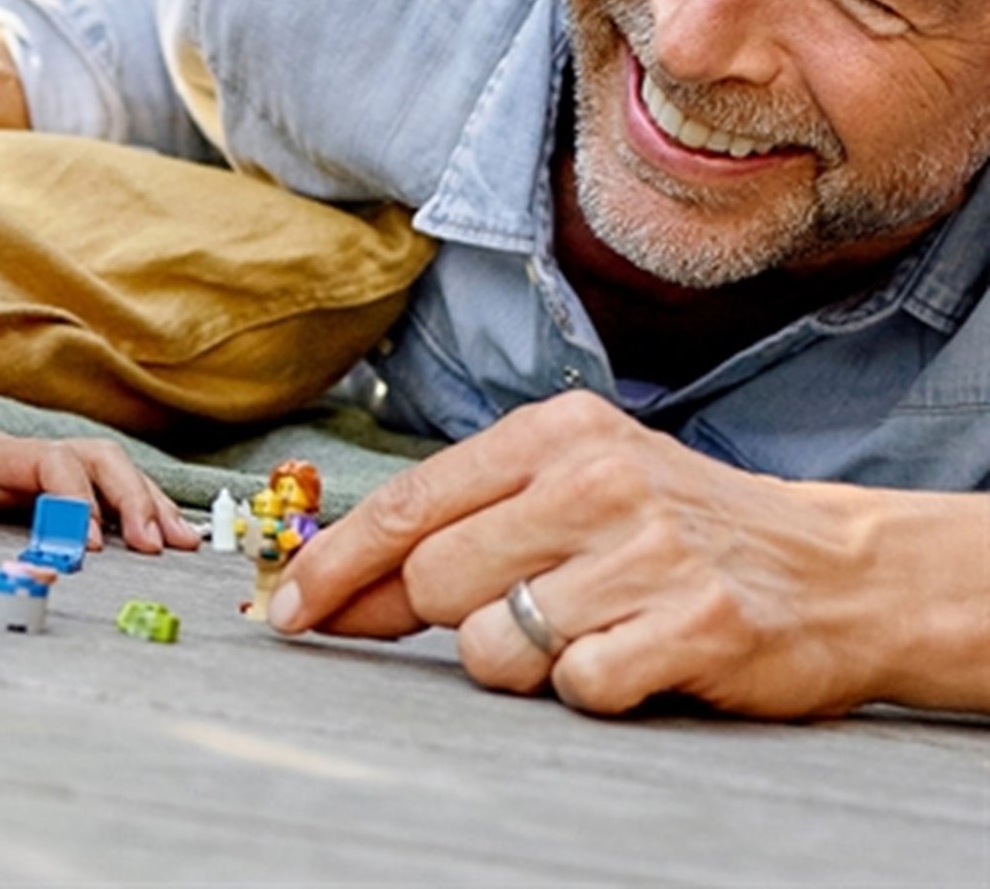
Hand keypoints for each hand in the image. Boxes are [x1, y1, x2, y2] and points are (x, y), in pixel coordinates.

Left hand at [0, 380, 198, 554]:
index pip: (51, 463)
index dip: (77, 500)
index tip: (92, 546)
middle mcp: (18, 455)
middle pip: (98, 459)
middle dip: (135, 498)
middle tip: (162, 549)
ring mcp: (29, 466)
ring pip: (106, 470)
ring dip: (145, 501)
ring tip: (184, 544)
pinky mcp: (31, 482)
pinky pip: (94, 488)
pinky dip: (132, 507)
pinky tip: (159, 534)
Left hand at [263, 390, 987, 718]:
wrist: (833, 566)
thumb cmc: (667, 526)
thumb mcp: (570, 486)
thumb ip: (462, 522)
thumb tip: (331, 587)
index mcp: (551, 432)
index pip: (406, 504)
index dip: (334, 566)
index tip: (285, 613)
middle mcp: (592, 478)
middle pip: (433, 579)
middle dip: (437, 618)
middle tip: (498, 617)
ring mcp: (645, 550)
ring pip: (491, 645)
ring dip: (517, 660)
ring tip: (583, 628)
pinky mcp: (695, 625)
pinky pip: (576, 688)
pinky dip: (589, 687)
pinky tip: (632, 654)